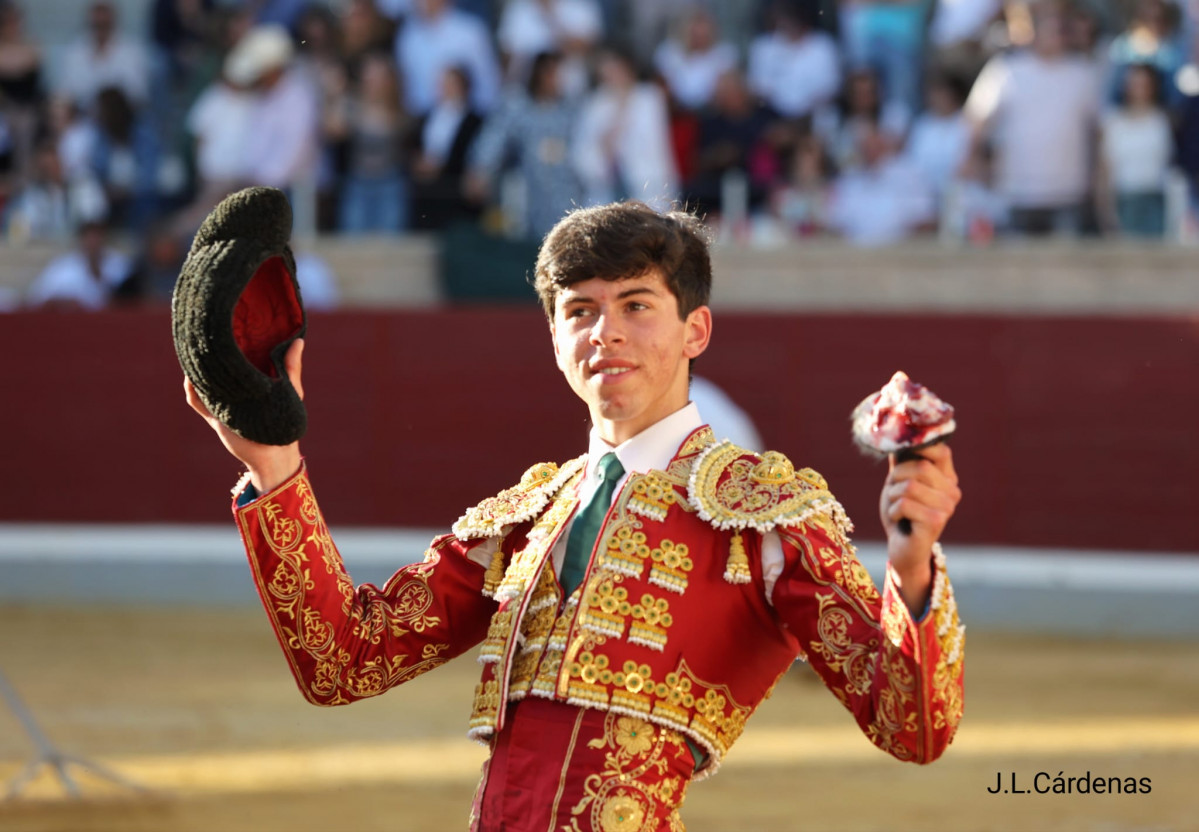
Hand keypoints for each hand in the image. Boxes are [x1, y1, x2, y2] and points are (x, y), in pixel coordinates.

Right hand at [184, 338, 304, 493]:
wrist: (274, 455)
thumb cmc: (287, 420)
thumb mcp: (291, 391)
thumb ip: (290, 368)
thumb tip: (298, 340)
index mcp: (252, 379)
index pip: (238, 356)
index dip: (231, 342)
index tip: (225, 323)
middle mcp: (235, 388)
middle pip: (217, 368)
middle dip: (209, 353)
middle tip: (203, 333)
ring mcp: (223, 402)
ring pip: (204, 382)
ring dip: (197, 369)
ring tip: (193, 351)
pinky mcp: (216, 417)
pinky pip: (198, 402)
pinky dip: (192, 390)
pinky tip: (191, 377)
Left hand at [878, 443, 961, 613]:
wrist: (902, 549)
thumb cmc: (901, 514)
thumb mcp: (898, 483)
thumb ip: (902, 460)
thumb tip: (898, 435)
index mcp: (947, 478)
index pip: (940, 450)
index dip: (920, 447)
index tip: (902, 454)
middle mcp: (952, 491)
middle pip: (919, 466)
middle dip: (896, 477)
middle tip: (893, 492)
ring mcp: (947, 507)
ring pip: (909, 485)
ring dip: (892, 496)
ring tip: (896, 508)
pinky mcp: (936, 521)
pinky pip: (905, 503)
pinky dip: (893, 511)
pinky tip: (898, 520)